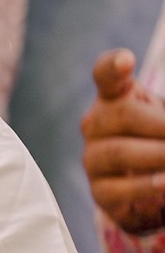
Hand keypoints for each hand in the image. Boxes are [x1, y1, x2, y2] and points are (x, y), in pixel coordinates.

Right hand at [82, 48, 164, 234]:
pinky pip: (118, 189)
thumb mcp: (164, 119)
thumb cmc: (160, 136)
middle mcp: (97, 124)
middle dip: (161, 126)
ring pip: (119, 152)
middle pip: (123, 115)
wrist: (152, 179)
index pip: (106, 75)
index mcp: (116, 96)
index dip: (113, 66)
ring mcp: (94, 158)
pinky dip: (146, 186)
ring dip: (158, 155)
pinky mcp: (100, 191)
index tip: (126, 61)